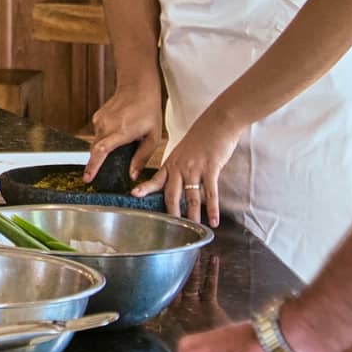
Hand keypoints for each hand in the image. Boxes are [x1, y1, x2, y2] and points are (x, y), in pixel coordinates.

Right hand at [80, 83, 163, 183]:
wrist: (138, 87)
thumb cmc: (148, 111)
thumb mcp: (153, 137)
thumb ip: (142, 158)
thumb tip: (132, 175)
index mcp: (122, 131)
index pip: (102, 150)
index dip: (93, 165)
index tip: (87, 178)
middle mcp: (108, 125)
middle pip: (95, 150)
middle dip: (95, 164)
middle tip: (97, 174)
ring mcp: (100, 120)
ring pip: (97, 143)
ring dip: (104, 149)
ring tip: (121, 142)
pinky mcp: (97, 117)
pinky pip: (98, 134)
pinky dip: (105, 138)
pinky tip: (118, 132)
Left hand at [132, 109, 240, 225]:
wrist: (217, 122)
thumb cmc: (201, 136)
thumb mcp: (183, 151)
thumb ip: (178, 167)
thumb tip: (177, 182)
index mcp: (172, 163)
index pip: (156, 179)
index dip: (145, 188)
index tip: (134, 195)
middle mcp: (180, 167)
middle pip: (171, 194)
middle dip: (171, 213)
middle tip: (171, 228)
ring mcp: (195, 169)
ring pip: (191, 197)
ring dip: (192, 215)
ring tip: (194, 228)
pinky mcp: (210, 169)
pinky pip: (210, 193)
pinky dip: (213, 209)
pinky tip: (214, 221)